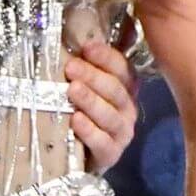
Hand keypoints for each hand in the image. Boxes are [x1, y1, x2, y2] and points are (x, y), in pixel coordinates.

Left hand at [64, 39, 138, 172]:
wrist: (82, 155)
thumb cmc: (81, 112)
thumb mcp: (82, 87)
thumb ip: (82, 67)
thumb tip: (68, 41)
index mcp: (123, 87)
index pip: (121, 68)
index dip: (106, 56)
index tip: (87, 47)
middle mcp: (127, 108)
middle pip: (115, 89)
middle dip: (93, 76)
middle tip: (71, 67)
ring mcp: (121, 132)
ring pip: (110, 115)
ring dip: (91, 101)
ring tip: (72, 90)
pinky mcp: (111, 154)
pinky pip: (103, 142)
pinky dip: (90, 131)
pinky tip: (76, 120)